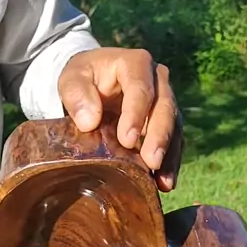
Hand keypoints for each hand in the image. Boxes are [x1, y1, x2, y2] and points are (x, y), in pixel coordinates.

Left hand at [57, 47, 182, 191]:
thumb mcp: (71, 79)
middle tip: (151, 161)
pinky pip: (175, 141)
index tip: (127, 139)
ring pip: (174, 126)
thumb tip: (90, 122)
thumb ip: (76, 94)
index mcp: (135, 62)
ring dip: (169, 154)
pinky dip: (170, 163)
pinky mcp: (167, 122)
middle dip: (159, 136)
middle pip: (164, 107)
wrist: (94, 83)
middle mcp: (157, 79)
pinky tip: (165, 184)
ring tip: (163, 182)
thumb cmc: (83, 78)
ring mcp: (165, 101)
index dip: (136, 113)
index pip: (140, 87)